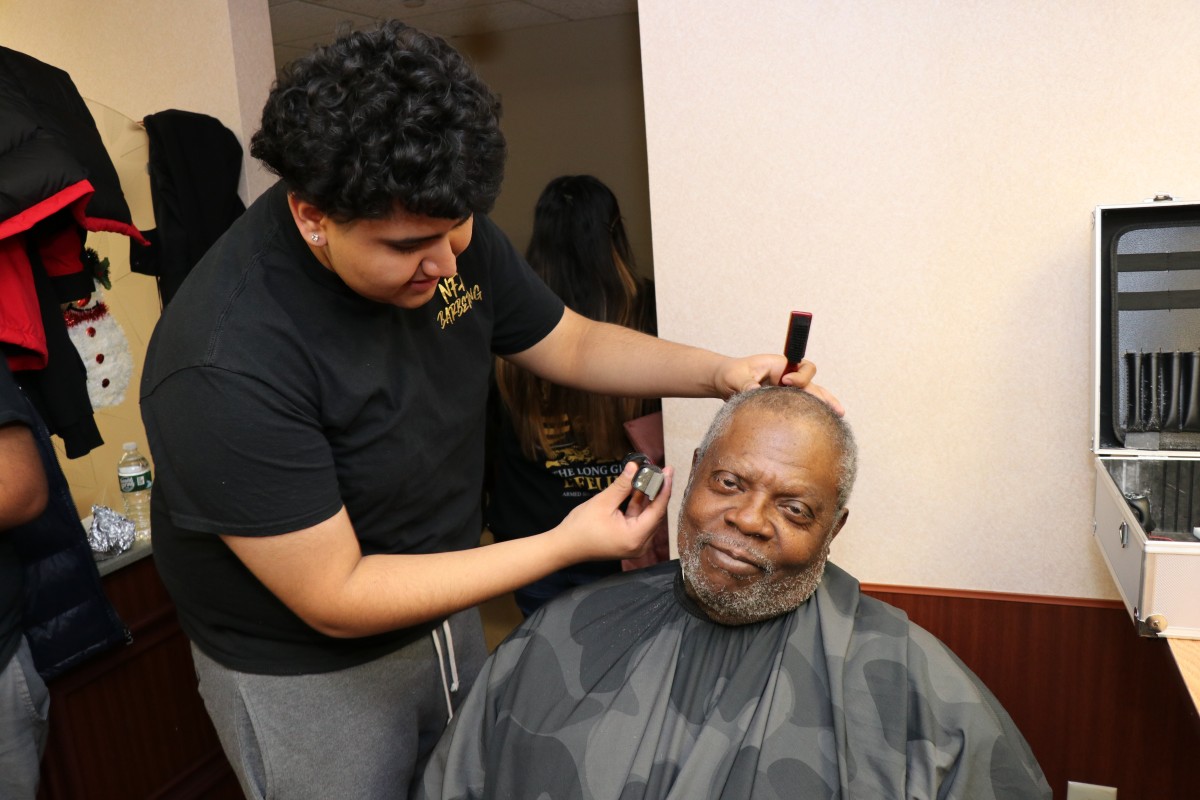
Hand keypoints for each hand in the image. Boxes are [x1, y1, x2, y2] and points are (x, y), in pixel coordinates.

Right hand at [552, 461, 674, 561]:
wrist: (565, 546)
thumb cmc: (581, 528)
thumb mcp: (603, 502)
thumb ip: (622, 485)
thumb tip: (634, 467)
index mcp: (635, 537)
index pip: (657, 510)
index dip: (664, 489)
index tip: (668, 471)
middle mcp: (640, 544)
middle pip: (655, 514)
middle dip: (657, 491)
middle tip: (661, 470)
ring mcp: (634, 544)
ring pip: (647, 516)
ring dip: (647, 497)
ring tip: (649, 475)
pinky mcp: (628, 541)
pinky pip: (638, 521)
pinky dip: (638, 506)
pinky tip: (638, 488)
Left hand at [712, 355, 844, 415]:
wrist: (724, 383)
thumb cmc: (731, 375)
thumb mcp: (736, 377)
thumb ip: (745, 384)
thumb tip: (753, 392)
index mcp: (781, 366)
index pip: (802, 368)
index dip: (799, 376)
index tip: (786, 382)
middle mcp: (789, 377)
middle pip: (813, 385)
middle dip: (825, 396)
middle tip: (837, 409)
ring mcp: (788, 391)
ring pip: (812, 397)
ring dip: (825, 406)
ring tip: (839, 417)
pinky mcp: (784, 403)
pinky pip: (802, 408)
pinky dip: (812, 415)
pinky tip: (823, 428)